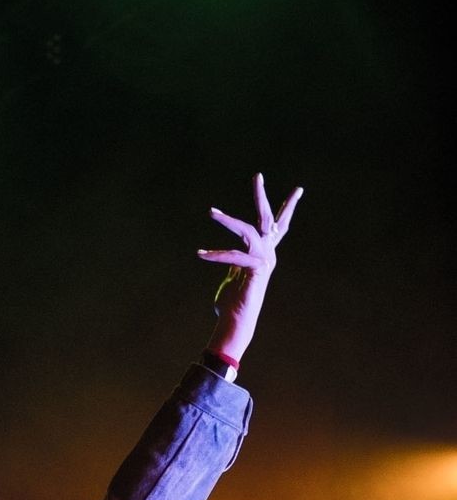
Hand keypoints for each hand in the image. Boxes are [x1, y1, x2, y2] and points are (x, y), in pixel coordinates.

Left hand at [198, 173, 302, 364]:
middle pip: (267, 218)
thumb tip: (234, 258)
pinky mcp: (254, 269)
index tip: (299, 190)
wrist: (236, 323)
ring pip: (247, 230)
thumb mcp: (234, 276)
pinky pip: (234, 255)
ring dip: (228, 220)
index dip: (288, 208)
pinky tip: (201, 254)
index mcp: (265, 253)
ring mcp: (264, 260)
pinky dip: (216, 254)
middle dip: (261, 196)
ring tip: (211, 212)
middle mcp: (268, 253)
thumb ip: (236, 263)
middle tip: (258, 176)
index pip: (278, 226)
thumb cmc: (231, 304)